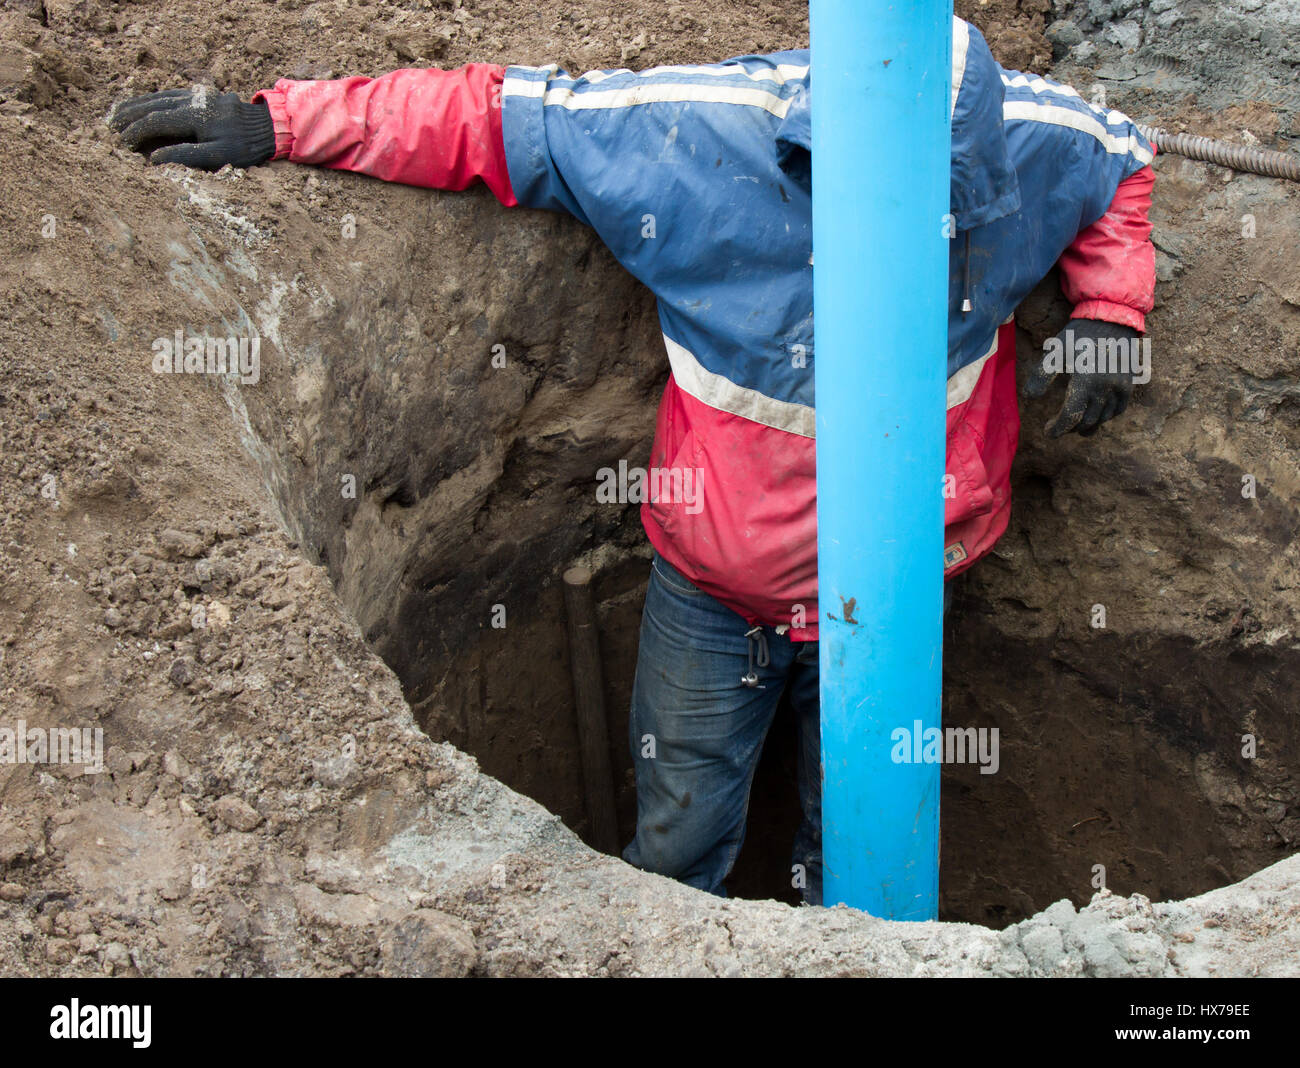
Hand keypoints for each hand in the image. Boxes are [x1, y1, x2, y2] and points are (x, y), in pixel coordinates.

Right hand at [109, 88, 275, 169]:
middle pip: (151, 105)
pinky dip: (152, 100)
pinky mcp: (201, 95)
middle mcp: (192, 100)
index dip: (135, 132)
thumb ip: (184, 156)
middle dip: (129, 116)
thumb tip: (153, 158)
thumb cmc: (245, 147)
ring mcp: (196, 95)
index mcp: (194, 116)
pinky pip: (170, 95)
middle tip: (110, 128)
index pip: (155, 120)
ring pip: (158, 97)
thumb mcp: (218, 157)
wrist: (269, 127)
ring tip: (117, 114)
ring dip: (137, 105)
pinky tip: (143, 105)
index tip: (121, 143)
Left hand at [1022, 318, 1141, 436]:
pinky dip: (1105, 417)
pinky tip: (1094, 415)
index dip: (1057, 429)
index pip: (1071, 416)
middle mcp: (1106, 387)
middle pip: (1086, 421)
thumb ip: (1041, 374)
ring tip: (1073, 424)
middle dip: (1069, 428)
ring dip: (1086, 425)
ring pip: (1102, 418)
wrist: (1113, 318)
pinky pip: (1118, 410)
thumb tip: (1029, 397)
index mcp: (1086, 380)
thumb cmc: (1079, 335)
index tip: (1046, 431)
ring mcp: (1120, 387)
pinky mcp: (1129, 384)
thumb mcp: (1055, 351)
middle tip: (1057, 425)